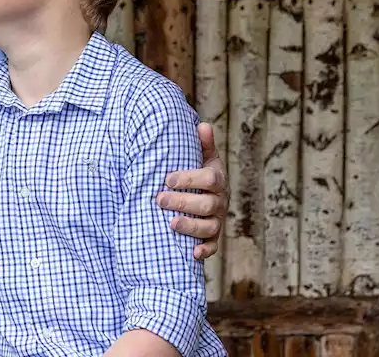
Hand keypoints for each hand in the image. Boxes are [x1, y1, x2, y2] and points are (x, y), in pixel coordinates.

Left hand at [156, 121, 227, 259]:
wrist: (205, 195)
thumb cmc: (198, 174)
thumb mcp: (202, 158)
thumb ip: (202, 144)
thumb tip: (202, 124)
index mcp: (217, 180)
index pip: (210, 179)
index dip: (189, 179)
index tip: (168, 179)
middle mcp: (219, 202)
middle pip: (206, 205)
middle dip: (182, 202)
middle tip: (158, 199)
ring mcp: (217, 221)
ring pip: (209, 227)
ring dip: (190, 226)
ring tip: (170, 223)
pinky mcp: (213, 238)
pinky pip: (212, 247)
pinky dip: (204, 251)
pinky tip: (192, 253)